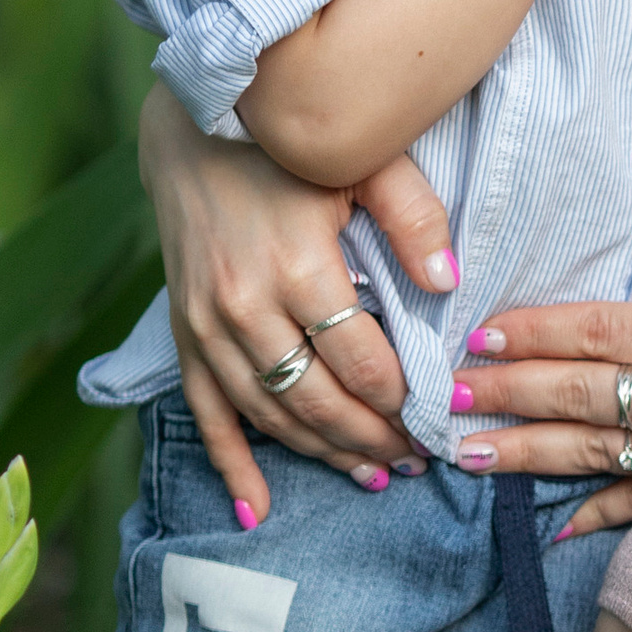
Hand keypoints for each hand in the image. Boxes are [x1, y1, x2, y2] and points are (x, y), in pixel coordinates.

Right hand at [139, 82, 456, 520]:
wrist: (195, 122)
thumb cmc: (291, 143)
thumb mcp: (364, 162)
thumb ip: (413, 218)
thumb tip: (448, 283)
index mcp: (298, 267)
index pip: (361, 362)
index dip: (403, 399)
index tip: (437, 416)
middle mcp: (245, 306)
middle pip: (317, 400)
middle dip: (371, 439)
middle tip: (416, 459)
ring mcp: (207, 324)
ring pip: (269, 414)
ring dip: (321, 453)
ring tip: (372, 477)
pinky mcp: (183, 331)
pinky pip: (204, 412)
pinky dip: (230, 464)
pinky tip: (255, 509)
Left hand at [444, 276, 631, 542]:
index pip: (602, 330)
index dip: (537, 330)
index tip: (484, 330)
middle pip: (583, 391)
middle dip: (510, 389)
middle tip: (451, 391)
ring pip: (598, 451)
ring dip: (527, 451)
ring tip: (471, 453)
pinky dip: (599, 514)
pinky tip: (556, 523)